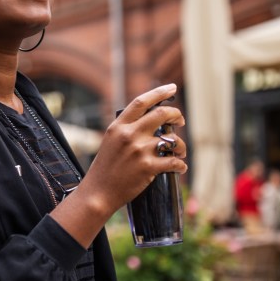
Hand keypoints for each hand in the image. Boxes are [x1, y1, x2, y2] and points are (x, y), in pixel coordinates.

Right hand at [55, 83, 186, 244]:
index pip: (141, 102)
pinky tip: (180, 167)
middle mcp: (129, 135)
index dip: (159, 92)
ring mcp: (139, 151)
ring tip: (180, 151)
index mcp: (118, 126)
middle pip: (161, 114)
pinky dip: (181, 164)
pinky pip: (173, 161)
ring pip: (171, 139)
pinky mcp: (148, 168)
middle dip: (176, 115)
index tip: (172, 88)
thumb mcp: (110, 141)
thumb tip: (148, 120)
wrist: (98, 193)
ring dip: (181, 145)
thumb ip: (126, 129)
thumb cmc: (105, 168)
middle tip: (180, 120)